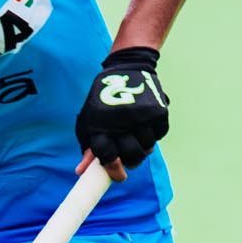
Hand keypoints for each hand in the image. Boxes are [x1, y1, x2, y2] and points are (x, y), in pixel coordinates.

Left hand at [74, 46, 168, 179]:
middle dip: (130, 160)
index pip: (106, 154)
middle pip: (130, 155)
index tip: (119, 175)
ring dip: (143, 145)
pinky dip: (154, 133)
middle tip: (129, 157)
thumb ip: (88, 146)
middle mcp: (120, 120)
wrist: (128, 67)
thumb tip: (81, 171)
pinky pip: (159, 135)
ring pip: (147, 146)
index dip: (113, 168)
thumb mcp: (90, 119)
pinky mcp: (158, 111)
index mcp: (99, 123)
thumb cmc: (104, 97)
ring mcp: (141, 116)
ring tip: (136, 134)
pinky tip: (146, 124)